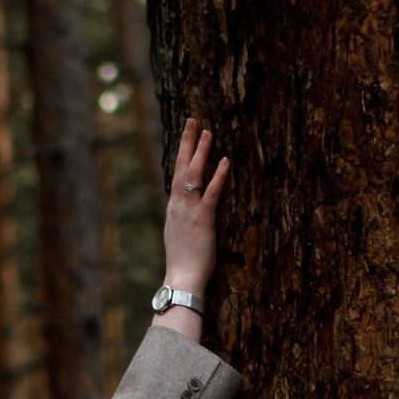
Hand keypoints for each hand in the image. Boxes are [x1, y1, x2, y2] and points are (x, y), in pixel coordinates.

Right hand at [160, 117, 227, 296]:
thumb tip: (188, 212)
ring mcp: (189, 210)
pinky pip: (211, 193)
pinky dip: (218, 176)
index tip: (186, 136)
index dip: (181, 154)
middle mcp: (178, 205)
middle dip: (187, 142)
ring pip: (193, 174)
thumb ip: (183, 220)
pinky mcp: (203, 219)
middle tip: (193, 120)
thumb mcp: (179, 236)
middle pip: (181, 166)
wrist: (182, 278)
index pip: (176, 174)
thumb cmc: (184, 263)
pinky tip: (225, 161)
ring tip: (208, 132)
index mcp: (173, 208)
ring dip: (201, 152)